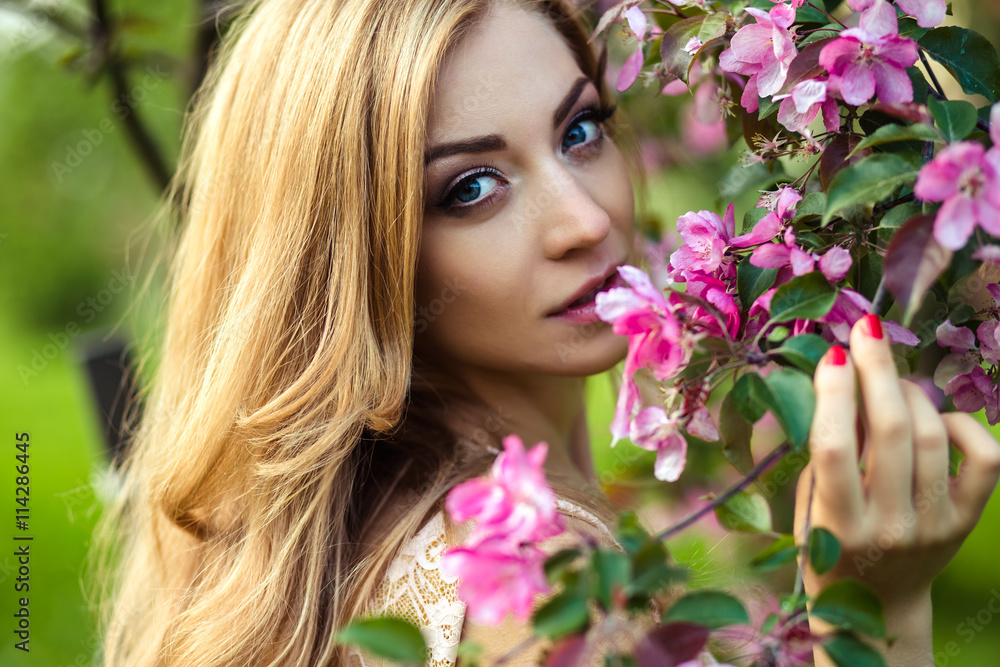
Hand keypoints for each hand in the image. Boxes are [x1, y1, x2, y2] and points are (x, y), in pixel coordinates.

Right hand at [793, 314, 999, 663]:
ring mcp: (935, 524)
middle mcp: (890, 526)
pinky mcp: (967, 521)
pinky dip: (961, 424)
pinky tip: (936, 419)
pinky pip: (983, 457)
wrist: (875, 607)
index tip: (831, 355)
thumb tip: (842, 382)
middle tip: (866, 331)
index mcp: (838, 526)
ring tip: (893, 382)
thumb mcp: (809, 507)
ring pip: (933, 435)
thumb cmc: (827, 547)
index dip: (833, 394)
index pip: (834, 447)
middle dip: (876, 370)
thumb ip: (824, 454)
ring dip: (910, 392)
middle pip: (890, 431)